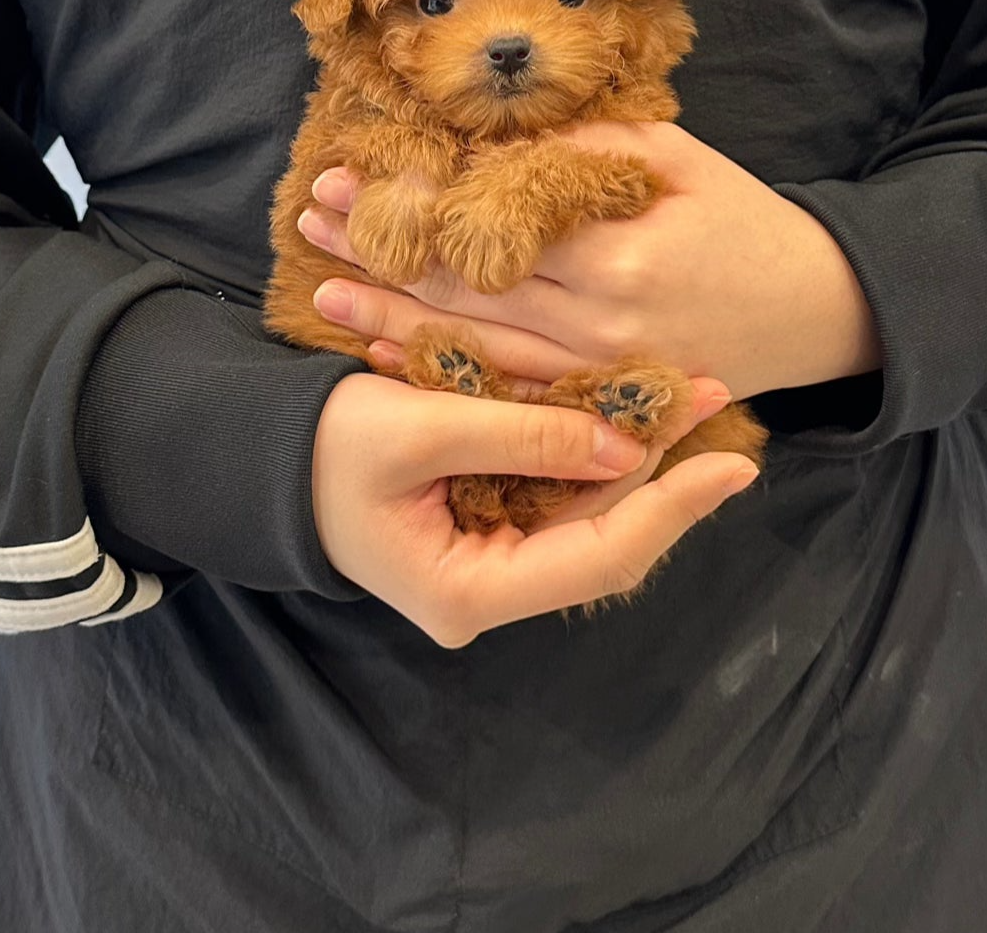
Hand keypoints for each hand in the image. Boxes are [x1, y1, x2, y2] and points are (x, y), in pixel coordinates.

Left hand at [298, 122, 881, 399]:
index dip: (407, 205)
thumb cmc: (745, 220)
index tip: (345, 180)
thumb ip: (585, 150)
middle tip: (310, 224)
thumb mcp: (676, 159)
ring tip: (322, 294)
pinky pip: (507, 388)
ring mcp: (596, 370)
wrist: (815, 310)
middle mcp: (596, 321)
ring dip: (390, 319)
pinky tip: (388, 357)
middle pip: (462, 286)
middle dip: (378, 254)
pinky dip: (444, 370)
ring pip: (471, 345)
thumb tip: (490, 142)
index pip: (483, 226)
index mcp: (614, 250)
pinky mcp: (600, 398)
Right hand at [312, 369, 757, 644]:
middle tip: (717, 399)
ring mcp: (489, 559)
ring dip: (636, 453)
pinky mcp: (485, 522)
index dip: (671, 508)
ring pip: (588, 511)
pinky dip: (593, 448)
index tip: (731, 464)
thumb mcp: (416, 427)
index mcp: (468, 591)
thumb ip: (520, 435)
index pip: (598, 557)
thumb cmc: (318, 445)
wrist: (255, 454)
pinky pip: (557, 491)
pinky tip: (630, 407)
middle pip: (604, 534)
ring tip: (690, 394)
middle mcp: (489, 589)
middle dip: (663, 468)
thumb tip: (625, 448)